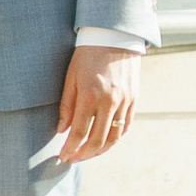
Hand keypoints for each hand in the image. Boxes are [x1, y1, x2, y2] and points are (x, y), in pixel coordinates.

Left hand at [55, 44, 139, 164]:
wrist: (114, 37)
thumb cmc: (87, 55)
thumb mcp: (70, 77)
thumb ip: (67, 106)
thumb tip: (62, 130)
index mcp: (90, 96)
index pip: (79, 133)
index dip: (70, 148)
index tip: (63, 156)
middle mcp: (109, 102)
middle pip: (97, 140)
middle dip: (84, 154)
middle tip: (74, 159)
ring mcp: (124, 102)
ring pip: (114, 138)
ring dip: (100, 150)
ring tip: (88, 154)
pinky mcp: (133, 100)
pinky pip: (126, 126)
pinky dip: (115, 138)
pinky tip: (105, 141)